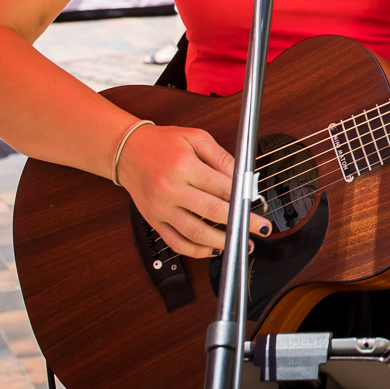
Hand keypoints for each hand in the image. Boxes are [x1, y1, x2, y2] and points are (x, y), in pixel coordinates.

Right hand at [115, 123, 269, 258]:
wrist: (128, 152)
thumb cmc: (163, 143)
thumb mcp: (196, 137)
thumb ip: (221, 157)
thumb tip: (243, 178)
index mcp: (183, 166)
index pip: (221, 186)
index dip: (243, 197)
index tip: (257, 204)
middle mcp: (170, 189)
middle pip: (212, 212)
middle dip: (241, 223)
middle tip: (260, 228)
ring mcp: (161, 209)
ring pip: (194, 233)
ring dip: (222, 242)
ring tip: (242, 243)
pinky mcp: (154, 221)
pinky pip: (176, 243)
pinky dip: (196, 251)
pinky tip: (213, 250)